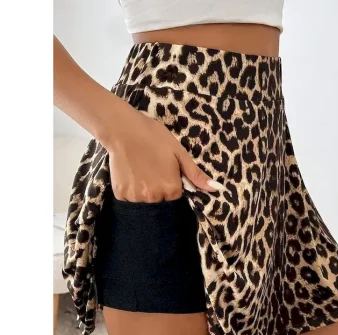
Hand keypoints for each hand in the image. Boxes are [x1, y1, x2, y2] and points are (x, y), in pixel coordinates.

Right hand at [103, 104, 224, 201]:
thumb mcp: (179, 153)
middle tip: (152, 173)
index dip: (172, 189)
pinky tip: (131, 175)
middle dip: (159, 192)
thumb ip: (196, 175)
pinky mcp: (120, 194)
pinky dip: (131, 191)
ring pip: (144, 203)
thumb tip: (217, 188)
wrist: (122, 128)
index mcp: (171, 189)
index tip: (166, 175)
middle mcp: (154, 197)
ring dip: (144, 193)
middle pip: (160, 204)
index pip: (176, 200)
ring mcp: (135, 197)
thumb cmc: (153, 137)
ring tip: (141, 173)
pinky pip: (129, 200)